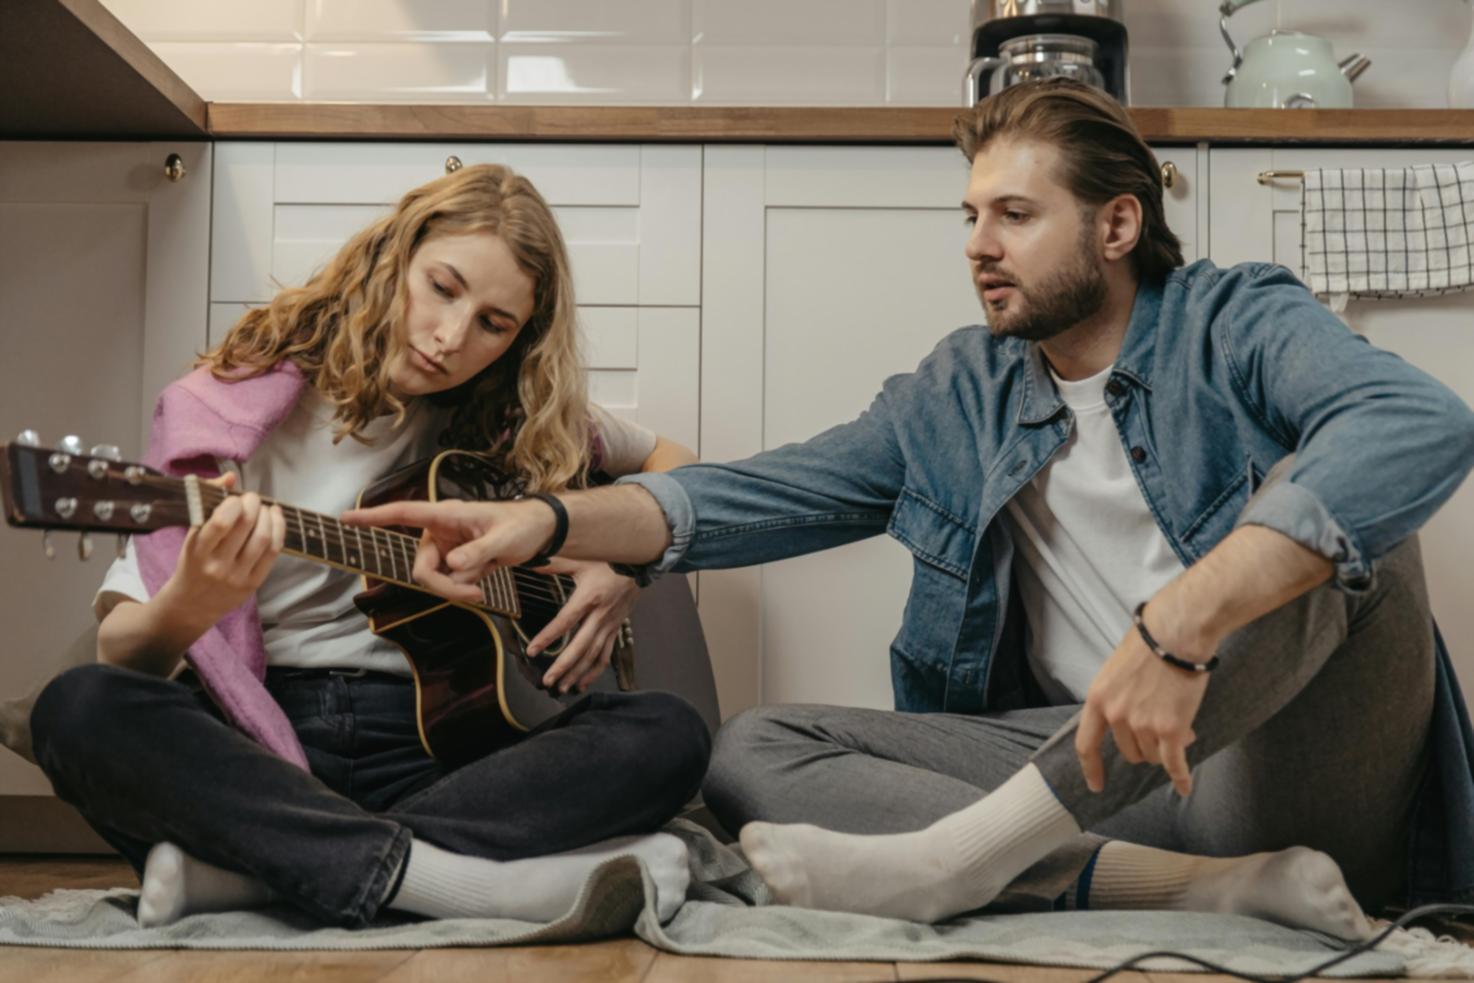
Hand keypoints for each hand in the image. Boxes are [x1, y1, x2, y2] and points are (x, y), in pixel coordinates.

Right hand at [158, 473, 284, 624]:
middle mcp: (218, 565)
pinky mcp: (253, 583)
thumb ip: (207, 504)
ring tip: (264, 508)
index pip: (221, 522)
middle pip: (246, 526)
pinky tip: (275, 517)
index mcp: (197, 551)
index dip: (234, 504)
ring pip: (263, 538)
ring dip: (268, 515)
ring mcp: (237, 576)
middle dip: (253, 504)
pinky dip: (279, 529)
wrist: (191, 605)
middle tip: (251, 498)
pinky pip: (273, 552)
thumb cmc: (192, 563)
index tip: (235, 498)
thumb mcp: (191, 536)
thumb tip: (230, 477)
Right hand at [341, 498, 555, 603]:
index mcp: (447, 515)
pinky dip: (465, 589)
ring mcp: (446, 549)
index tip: (345, 517)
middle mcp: (440, 533)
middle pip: (422, 569)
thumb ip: (479, 552)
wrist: (540, 533)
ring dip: (459, 589)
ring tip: (486, 581)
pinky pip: (449, 584)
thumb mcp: (506, 539)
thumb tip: (453, 566)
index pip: (404, 513)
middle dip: (444, 587)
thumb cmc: (523, 526)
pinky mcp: (454, 563)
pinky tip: (484, 579)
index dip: (374, 516)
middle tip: (476, 596)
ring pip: (435, 580)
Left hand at [526, 558, 637, 693]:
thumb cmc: (608, 560)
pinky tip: (582, 684)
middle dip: (563, 666)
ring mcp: (610, 625)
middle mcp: (600, 615)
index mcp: (589, 598)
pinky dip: (594, 671)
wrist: (640, 564)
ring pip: (594, 655)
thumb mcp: (581, 559)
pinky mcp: (616, 629)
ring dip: (578, 674)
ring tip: (562, 688)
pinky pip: (606, 655)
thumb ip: (555, 563)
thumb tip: (531, 561)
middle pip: (580, 646)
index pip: (565, 622)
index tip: (532, 651)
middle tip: (547, 681)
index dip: (548, 637)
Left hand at [1074, 600, 1211, 797]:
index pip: (1086, 743)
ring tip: (1181, 726)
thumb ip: (1121, 698)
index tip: (1096, 785)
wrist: (1176, 633)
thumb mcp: (1117, 670)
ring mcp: (1143, 725)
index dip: (1091, 767)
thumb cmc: (1149, 643)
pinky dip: (1180, 777)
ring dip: (1166, 748)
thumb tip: (1140, 724)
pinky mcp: (1170, 729)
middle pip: (1128, 751)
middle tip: (1164, 729)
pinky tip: (1184, 787)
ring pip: (1153, 755)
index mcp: (1098, 699)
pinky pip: (1174, 763)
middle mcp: (1116, 716)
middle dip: (1145, 746)